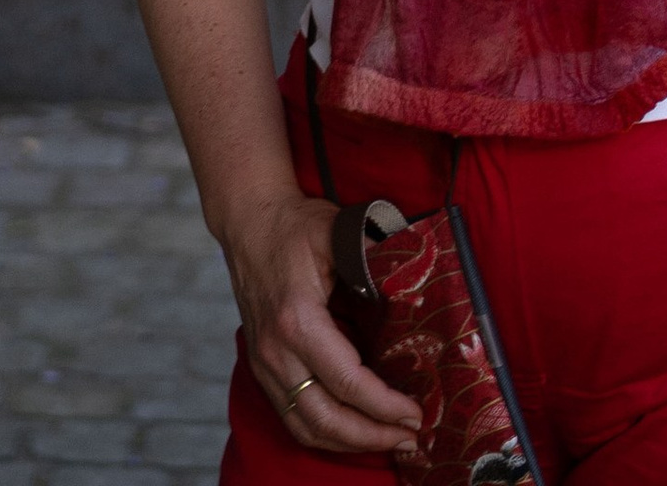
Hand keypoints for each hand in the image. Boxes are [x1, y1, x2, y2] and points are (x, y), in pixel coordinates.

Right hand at [220, 188, 425, 460]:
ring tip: (388, 440)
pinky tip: (354, 432)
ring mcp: (265, 364)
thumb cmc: (294, 226)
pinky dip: (326, 435)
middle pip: (327, 419)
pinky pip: (293, 418)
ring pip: (308, 428)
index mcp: (297, 320)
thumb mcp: (336, 231)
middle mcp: (277, 351)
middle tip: (411, 438)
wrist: (247, 222)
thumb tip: (418, 274)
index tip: (415, 413)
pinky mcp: (262, 369)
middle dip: (373, 436)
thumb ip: (372, 256)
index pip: (348, 382)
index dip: (384, 406)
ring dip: (350, 443)